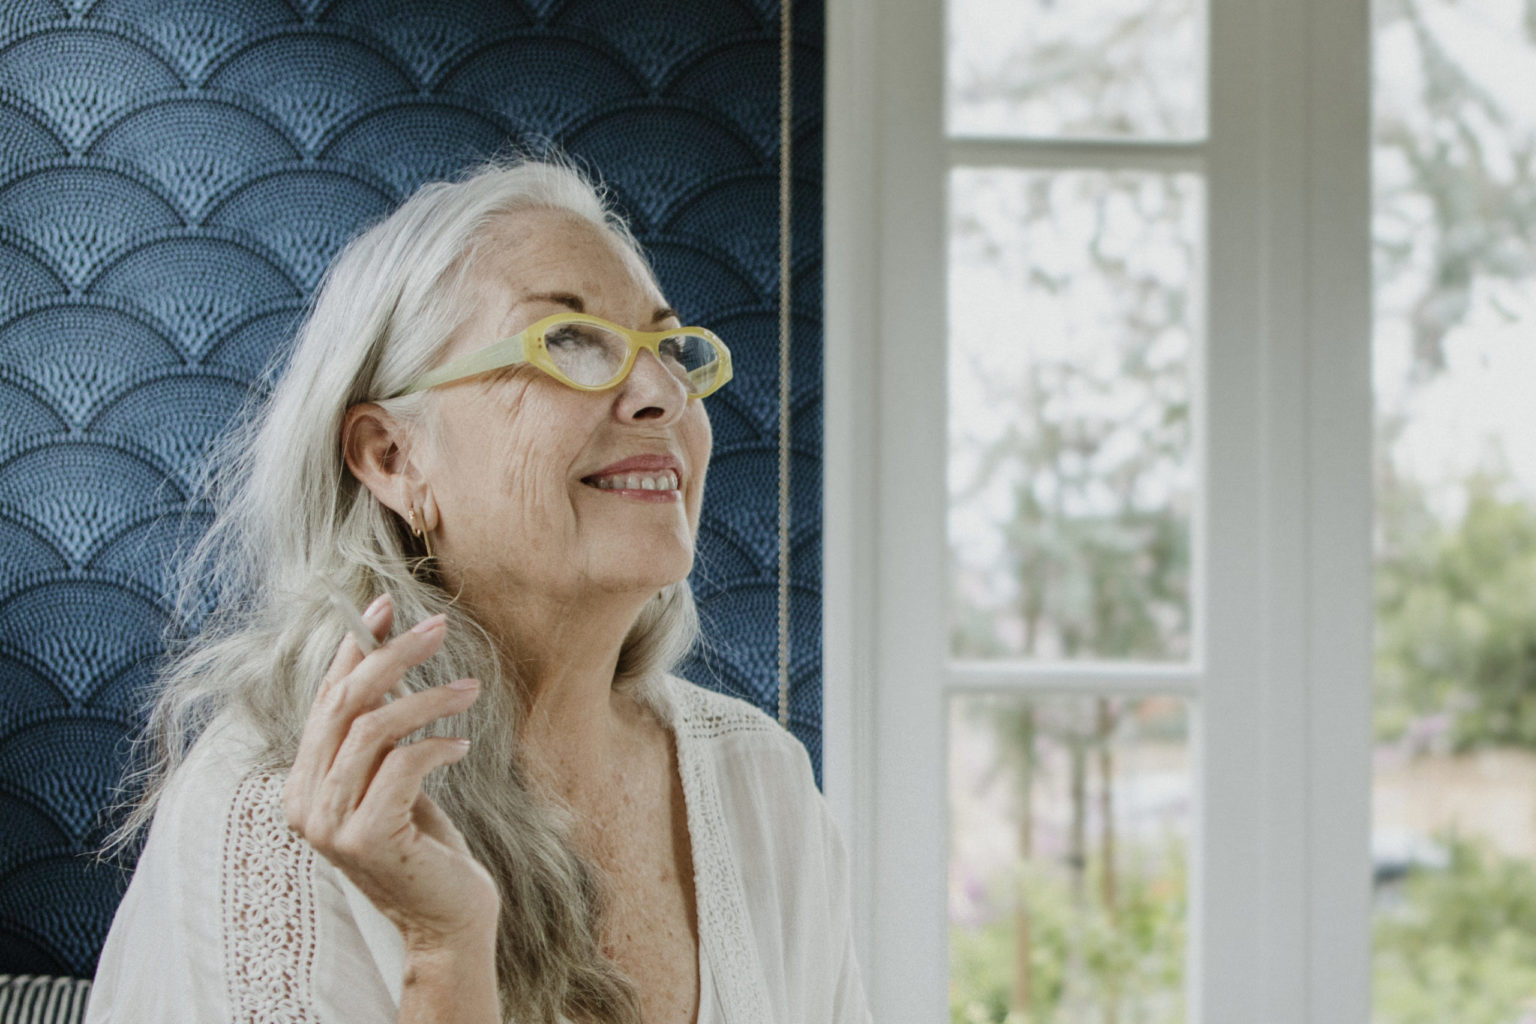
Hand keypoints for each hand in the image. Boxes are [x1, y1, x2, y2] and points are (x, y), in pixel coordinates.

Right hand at [282, 593, 498, 949]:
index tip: (386, 604)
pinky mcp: (365, 838)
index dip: (353, 648)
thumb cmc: (428, 845)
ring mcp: (328, 823)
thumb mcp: (398, 778)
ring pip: (372, 728)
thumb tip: (389, 650)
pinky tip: (462, 745)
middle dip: (391, 655)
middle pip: (344, 703)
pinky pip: (401, 764)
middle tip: (438, 628)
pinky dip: (436, 744)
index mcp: (304, 783)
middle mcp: (304, 802)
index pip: (325, 698)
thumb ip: (382, 728)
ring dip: (427, 698)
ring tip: (471, 688)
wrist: (447, 919)